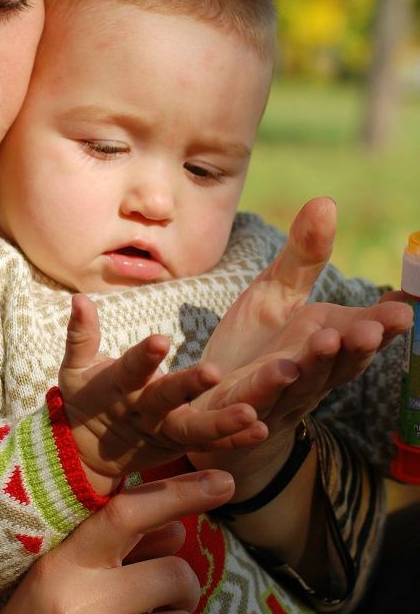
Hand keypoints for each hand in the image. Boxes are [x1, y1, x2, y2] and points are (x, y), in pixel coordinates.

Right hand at [0, 467, 234, 613]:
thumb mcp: (57, 585)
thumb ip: (115, 554)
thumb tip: (178, 528)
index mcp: (64, 564)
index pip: (126, 513)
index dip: (179, 493)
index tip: (222, 482)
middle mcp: (82, 599)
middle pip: (175, 572)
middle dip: (181, 591)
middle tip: (159, 607)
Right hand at [58, 293, 265, 487]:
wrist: (85, 453)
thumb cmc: (85, 397)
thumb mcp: (75, 369)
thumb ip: (82, 335)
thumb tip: (80, 298)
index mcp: (117, 388)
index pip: (130, 370)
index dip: (143, 357)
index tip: (159, 340)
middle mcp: (141, 411)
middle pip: (165, 400)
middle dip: (188, 386)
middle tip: (214, 371)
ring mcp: (162, 433)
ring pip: (192, 430)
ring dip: (221, 423)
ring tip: (251, 413)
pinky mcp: (180, 446)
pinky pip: (210, 446)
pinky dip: (235, 440)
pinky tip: (262, 429)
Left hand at [195, 199, 411, 491]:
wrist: (212, 402)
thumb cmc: (254, 345)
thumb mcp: (275, 293)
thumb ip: (302, 257)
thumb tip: (327, 201)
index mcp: (325, 343)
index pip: (362, 336)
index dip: (382, 328)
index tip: (402, 312)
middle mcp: (308, 374)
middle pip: (339, 365)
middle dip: (356, 348)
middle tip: (369, 327)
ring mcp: (274, 398)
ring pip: (299, 385)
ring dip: (314, 367)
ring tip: (323, 341)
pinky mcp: (235, 412)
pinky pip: (251, 406)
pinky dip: (264, 395)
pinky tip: (275, 375)